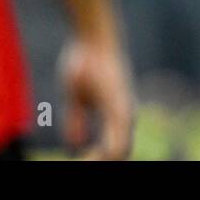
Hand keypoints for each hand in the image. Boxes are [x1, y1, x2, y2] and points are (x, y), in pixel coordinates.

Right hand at [58, 35, 133, 159]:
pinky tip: (89, 157)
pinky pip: (118, 141)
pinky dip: (105, 156)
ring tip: (84, 163)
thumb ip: (76, 120)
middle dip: (99, 162)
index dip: (97, 160)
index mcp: (116, 117)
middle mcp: (125, 117)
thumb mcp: (75, 97)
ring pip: (121, 152)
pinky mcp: (120, 107)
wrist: (93, 36)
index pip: (114, 151)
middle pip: (120, 155)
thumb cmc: (85, 61)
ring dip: (103, 161)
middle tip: (81, 164)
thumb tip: (75, 144)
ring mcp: (125, 113)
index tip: (79, 161)